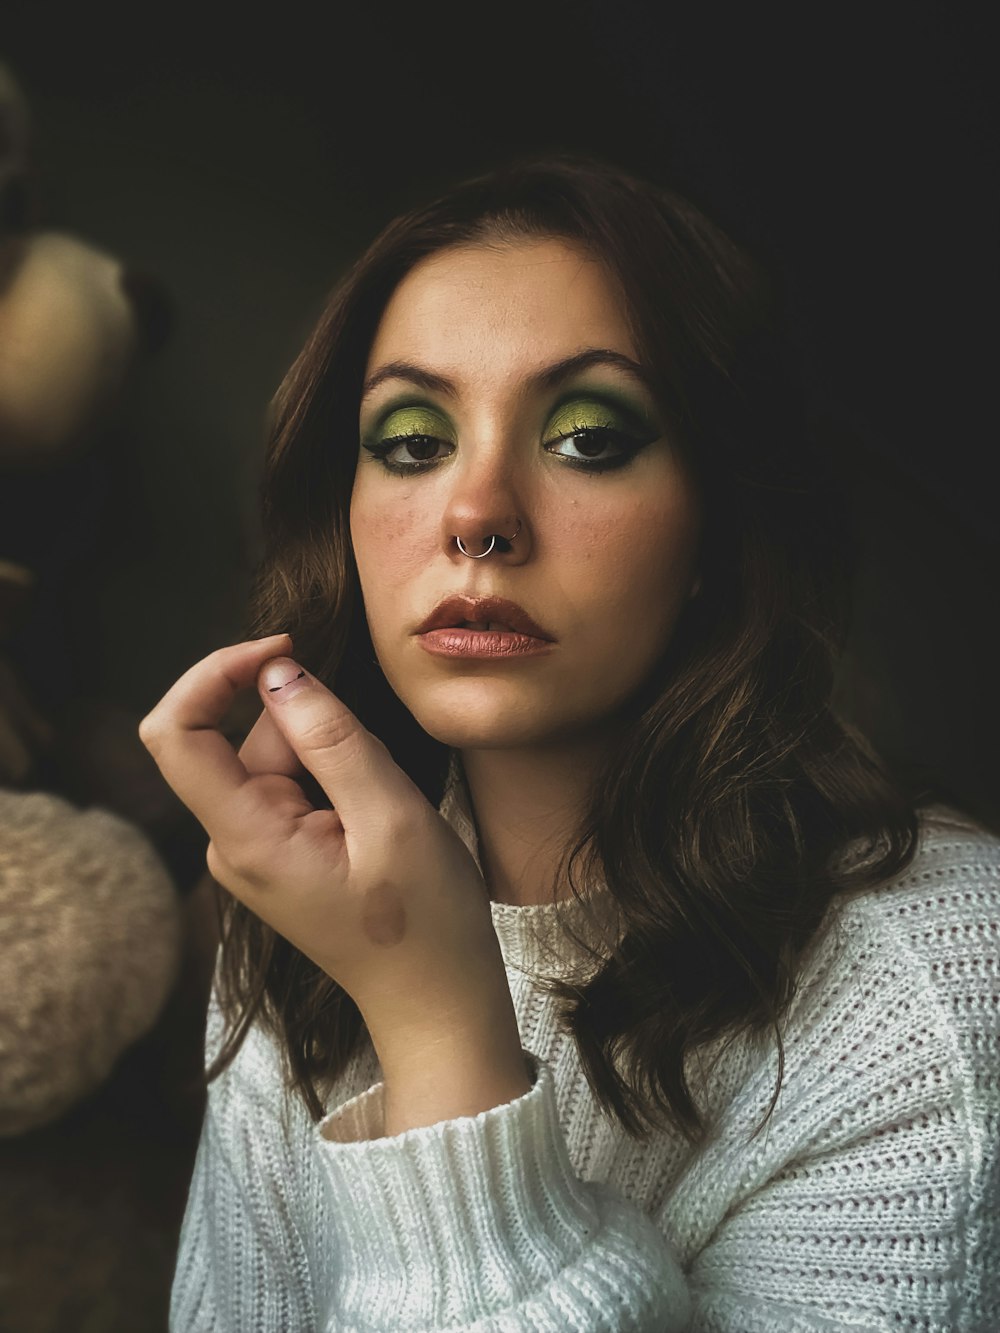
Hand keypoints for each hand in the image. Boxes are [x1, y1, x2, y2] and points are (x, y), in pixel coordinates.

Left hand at [137, 634, 512, 1060]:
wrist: (436, 997)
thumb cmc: (423, 920)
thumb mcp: (390, 816)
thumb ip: (332, 738)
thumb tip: (279, 671)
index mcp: (245, 838)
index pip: (175, 733)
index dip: (214, 673)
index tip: (284, 649)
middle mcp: (232, 841)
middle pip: (244, 738)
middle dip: (313, 728)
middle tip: (379, 778)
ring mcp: (254, 848)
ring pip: (277, 758)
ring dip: (335, 758)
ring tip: (385, 813)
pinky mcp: (278, 850)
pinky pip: (296, 784)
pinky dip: (338, 780)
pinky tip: (376, 821)